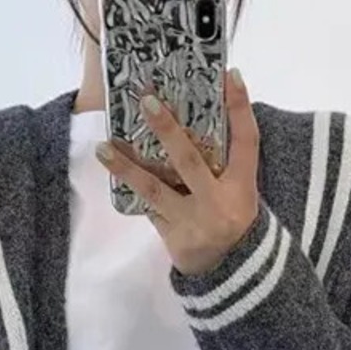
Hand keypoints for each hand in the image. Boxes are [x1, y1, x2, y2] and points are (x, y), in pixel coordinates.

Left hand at [96, 67, 260, 276]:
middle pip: (189, 161)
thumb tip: (198, 115)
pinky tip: (112, 170)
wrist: (228, 273)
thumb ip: (227, 159)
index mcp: (241, 187)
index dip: (240, 109)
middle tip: (146, 101)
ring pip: (155, 189)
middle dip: (167, 130)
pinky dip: (131, 188)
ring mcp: (192, 222)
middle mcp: (218, 203)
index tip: (229, 76)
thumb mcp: (240, 190)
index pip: (246, 142)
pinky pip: (148, 207)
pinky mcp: (172, 238)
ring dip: (127, 167)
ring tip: (103, 147)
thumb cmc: (232, 220)